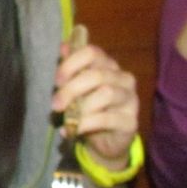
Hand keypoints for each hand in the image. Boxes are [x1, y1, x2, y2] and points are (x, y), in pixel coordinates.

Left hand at [52, 39, 138, 165]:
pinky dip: (85, 124)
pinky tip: (72, 131)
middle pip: (97, 75)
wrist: (105, 141)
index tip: (57, 80)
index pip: (92, 53)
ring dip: (81, 107)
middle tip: (55, 104)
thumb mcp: (76, 89)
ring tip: (66, 118)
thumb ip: (71, 68)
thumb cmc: (89, 109)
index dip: (72, 64)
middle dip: (71, 89)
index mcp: (108, 66)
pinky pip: (107, 119)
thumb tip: (63, 46)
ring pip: (106, 94)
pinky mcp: (130, 122)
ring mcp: (130, 100)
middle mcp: (123, 79)